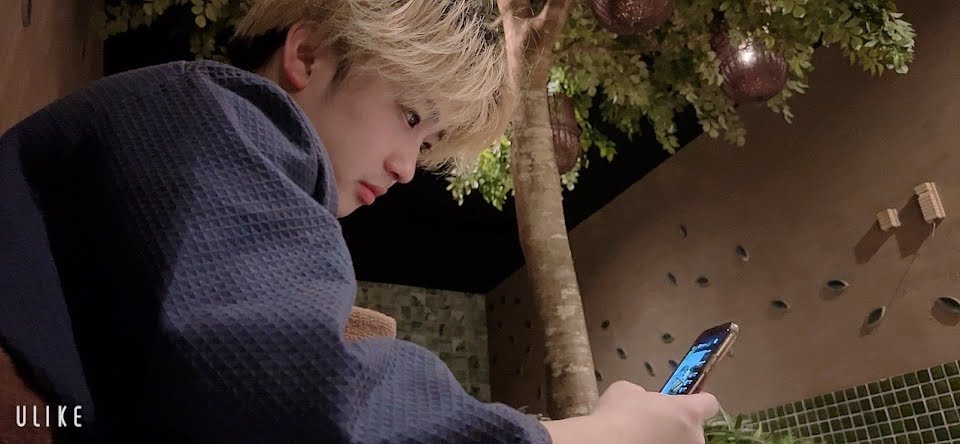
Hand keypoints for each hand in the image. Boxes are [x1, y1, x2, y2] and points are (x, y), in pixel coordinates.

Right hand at [541, 380, 718, 443]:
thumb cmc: (617, 416)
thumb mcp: (627, 390)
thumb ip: (644, 394)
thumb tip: (642, 400)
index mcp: (688, 412)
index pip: (709, 403)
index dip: (697, 401)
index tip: (687, 403)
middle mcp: (694, 437)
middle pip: (694, 428)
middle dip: (676, 426)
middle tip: (653, 424)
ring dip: (667, 441)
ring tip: (642, 439)